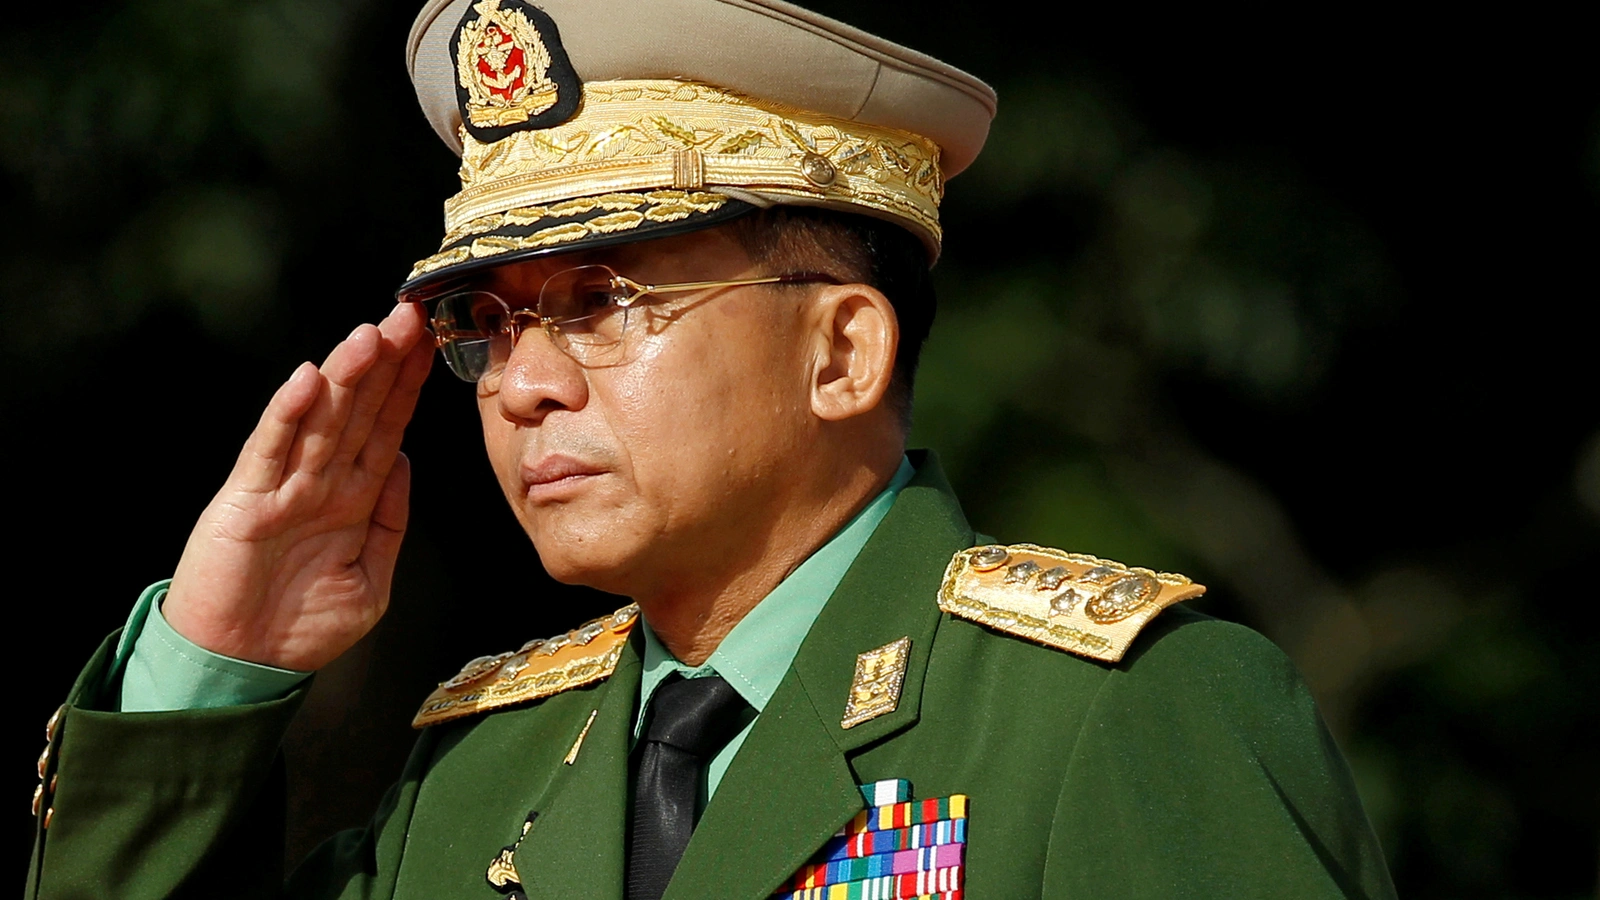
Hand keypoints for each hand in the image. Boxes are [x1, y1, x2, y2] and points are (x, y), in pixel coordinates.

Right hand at [163, 303, 434, 670]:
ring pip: (320, 419)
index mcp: (355, 497)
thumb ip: (391, 522)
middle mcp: (321, 481)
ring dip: (344, 376)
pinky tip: (307, 381)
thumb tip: (406, 464)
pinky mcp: (246, 503)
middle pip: (358, 410)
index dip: (408, 385)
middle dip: (384, 363)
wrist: (243, 666)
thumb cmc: (303, 627)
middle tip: (410, 315)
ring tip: (371, 335)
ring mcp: (283, 487)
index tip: (432, 343)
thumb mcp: (372, 578)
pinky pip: (270, 452)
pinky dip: (287, 415)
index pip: (387, 427)